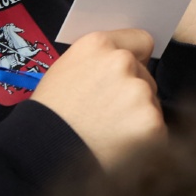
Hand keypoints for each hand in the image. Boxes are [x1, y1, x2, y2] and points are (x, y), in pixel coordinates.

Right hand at [30, 28, 163, 166]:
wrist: (40, 154)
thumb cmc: (50, 116)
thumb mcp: (65, 71)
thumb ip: (99, 61)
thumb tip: (130, 60)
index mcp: (98, 45)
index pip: (141, 41)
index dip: (136, 59)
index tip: (129, 73)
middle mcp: (122, 62)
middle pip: (146, 75)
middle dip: (132, 94)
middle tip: (105, 114)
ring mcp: (139, 92)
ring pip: (151, 103)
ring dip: (137, 117)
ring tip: (106, 132)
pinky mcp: (151, 122)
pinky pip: (156, 128)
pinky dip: (143, 139)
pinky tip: (117, 146)